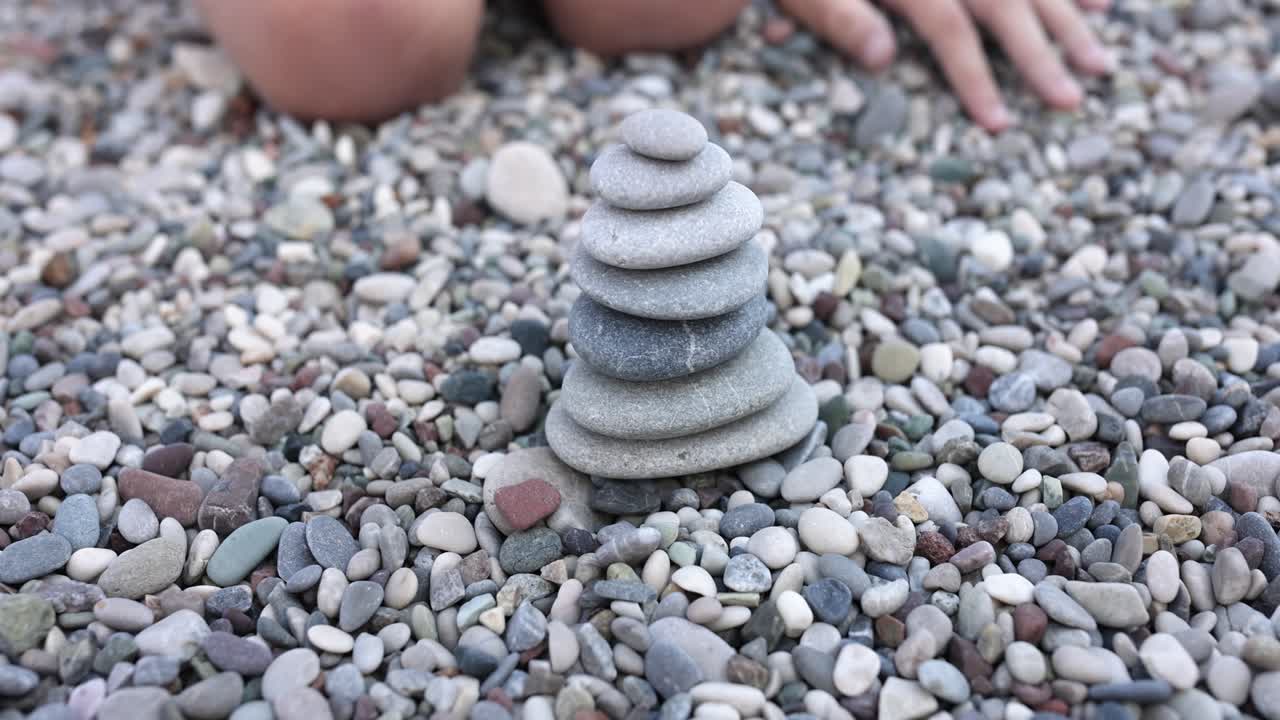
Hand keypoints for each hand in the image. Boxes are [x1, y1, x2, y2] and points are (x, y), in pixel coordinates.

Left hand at [779, 0, 1113, 131]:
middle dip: (1042, 55)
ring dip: (1069, 19)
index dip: (975, 78)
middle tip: (1074, 101)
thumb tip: (881, 58)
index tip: (999, 124)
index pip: (951, 31)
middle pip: (1007, 6)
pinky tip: (1096, 4)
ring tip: (1101, 62)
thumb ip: (839, 16)